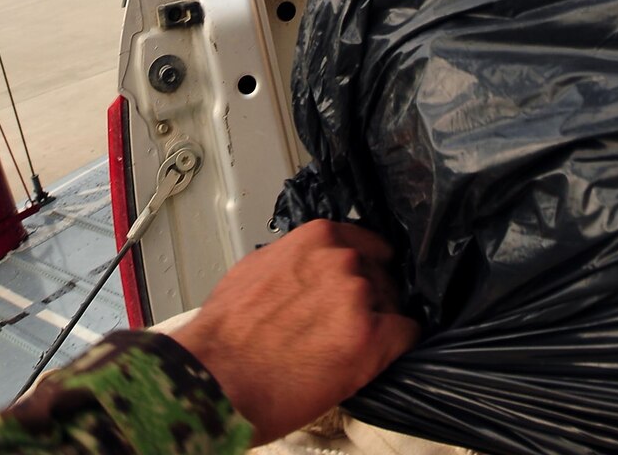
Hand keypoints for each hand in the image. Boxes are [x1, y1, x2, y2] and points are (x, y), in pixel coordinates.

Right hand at [177, 221, 417, 444]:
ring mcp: (358, 298)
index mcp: (317, 239)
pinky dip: (396, 346)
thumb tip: (306, 270)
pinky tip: (378, 358)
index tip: (365, 282)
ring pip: (392, 306)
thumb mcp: (255, 270)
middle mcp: (343, 261)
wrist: (212, 379)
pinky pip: (405, 335)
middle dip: (368, 299)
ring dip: (378, 324)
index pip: (365, 244)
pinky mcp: (369, 339)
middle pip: (379, 276)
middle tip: (345, 327)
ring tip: (349, 348)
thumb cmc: (223, 335)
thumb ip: (293, 261)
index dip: (365, 268)